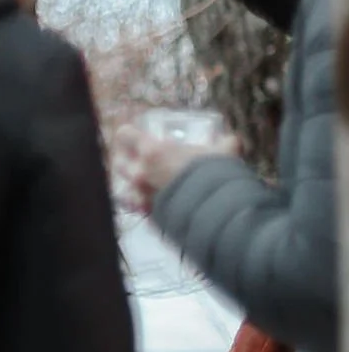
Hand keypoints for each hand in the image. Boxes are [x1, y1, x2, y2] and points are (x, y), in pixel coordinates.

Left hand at [114, 118, 235, 213]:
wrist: (219, 213)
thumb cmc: (217, 175)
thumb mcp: (225, 152)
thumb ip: (227, 143)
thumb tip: (232, 140)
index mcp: (153, 152)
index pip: (125, 135)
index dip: (129, 133)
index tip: (136, 135)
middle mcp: (141, 174)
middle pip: (118, 163)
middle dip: (126, 160)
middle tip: (138, 159)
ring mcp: (142, 198)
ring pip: (124, 190)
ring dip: (132, 187)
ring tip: (144, 186)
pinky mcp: (150, 217)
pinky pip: (140, 211)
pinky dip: (145, 208)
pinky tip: (155, 206)